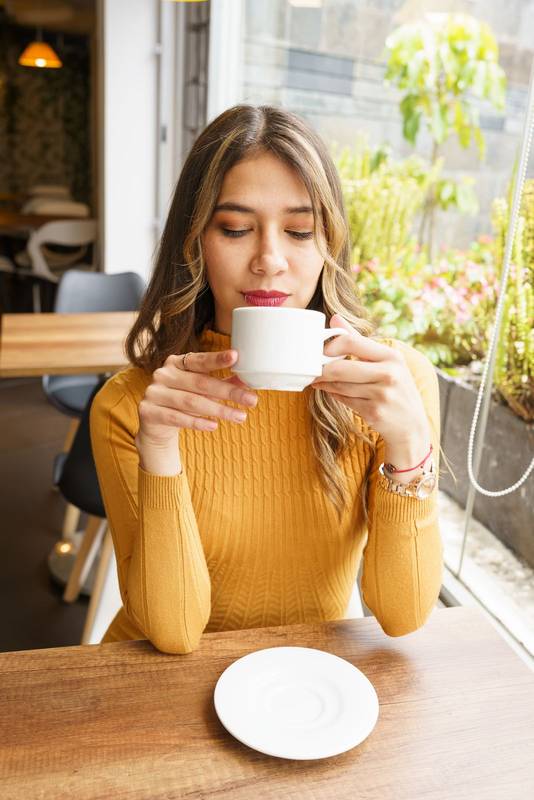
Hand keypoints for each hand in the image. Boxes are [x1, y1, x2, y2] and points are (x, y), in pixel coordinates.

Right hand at [137, 349, 257, 447]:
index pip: (200, 360)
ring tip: (241, 417)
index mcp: (176, 362)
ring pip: (191, 401)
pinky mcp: (148, 410)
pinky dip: (197, 422)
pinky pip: (176, 417)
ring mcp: (154, 392)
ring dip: (219, 410)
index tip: (236, 356)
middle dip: (229, 392)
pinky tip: (214, 426)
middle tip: (252, 400)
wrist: (155, 424)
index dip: (217, 358)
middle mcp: (163, 374)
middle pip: (200, 383)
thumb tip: (247, 379)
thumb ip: (222, 383)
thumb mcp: (202, 391)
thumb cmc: (183, 401)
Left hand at [312, 314, 430, 464]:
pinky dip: (334, 395)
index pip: (351, 342)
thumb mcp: (386, 361)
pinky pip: (344, 400)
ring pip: (340, 386)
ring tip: (317, 380)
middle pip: (341, 368)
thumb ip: (358, 340)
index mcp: (391, 356)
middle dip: (322, 369)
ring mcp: (382, 394)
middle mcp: (389, 374)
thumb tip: (335, 319)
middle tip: (312, 369)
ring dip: (324, 383)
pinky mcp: (374, 412)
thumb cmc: (396, 388)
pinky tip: (331, 391)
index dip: (330, 346)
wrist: (411, 424)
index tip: (321, 350)